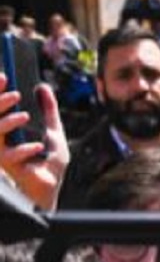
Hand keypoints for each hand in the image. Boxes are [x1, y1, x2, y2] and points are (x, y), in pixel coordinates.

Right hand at [0, 74, 68, 210]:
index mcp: (9, 128)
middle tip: (15, 95)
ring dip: (7, 122)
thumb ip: (48, 110)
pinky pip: (10, 155)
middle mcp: (1, 138)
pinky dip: (24, 149)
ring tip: (25, 117)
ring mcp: (2, 152)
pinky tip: (38, 146)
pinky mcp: (9, 166)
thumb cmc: (48, 160)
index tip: (4, 76)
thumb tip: (43, 87)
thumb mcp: (53, 130)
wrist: (51, 185)